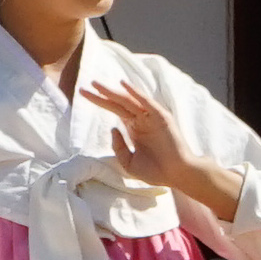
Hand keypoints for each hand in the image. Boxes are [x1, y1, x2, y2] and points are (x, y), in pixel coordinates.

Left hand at [83, 77, 239, 218]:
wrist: (177, 175)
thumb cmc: (156, 171)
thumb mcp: (128, 162)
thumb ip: (118, 147)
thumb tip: (112, 128)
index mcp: (134, 128)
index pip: (114, 109)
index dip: (99, 101)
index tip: (83, 93)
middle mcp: (142, 119)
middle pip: (118, 103)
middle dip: (102, 93)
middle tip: (86, 84)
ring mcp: (152, 117)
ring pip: (129, 101)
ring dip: (113, 92)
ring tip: (97, 84)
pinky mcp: (162, 118)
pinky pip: (147, 103)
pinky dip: (136, 93)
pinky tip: (124, 85)